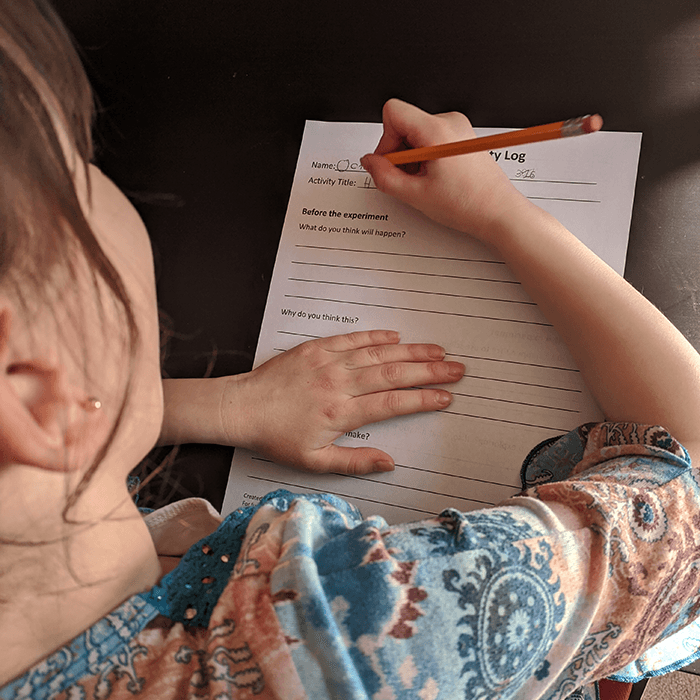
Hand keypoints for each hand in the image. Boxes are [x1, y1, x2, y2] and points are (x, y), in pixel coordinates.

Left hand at [220, 330, 463, 474]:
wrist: (240, 408)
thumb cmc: (275, 437)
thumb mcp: (314, 461)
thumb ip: (354, 462)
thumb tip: (389, 462)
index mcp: (341, 412)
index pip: (393, 403)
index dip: (423, 399)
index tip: (446, 397)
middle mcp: (339, 382)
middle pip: (394, 373)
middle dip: (430, 370)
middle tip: (456, 368)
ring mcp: (329, 361)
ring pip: (379, 353)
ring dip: (411, 351)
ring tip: (437, 350)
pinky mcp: (317, 347)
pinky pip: (353, 338)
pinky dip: (376, 336)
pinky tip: (396, 336)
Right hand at [360, 99, 529, 239]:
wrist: (498, 212)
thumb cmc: (468, 203)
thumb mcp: (415, 194)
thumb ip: (384, 176)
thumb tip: (369, 162)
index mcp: (436, 130)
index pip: (393, 112)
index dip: (385, 139)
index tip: (391, 162)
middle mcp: (448, 121)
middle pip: (403, 124)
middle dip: (399, 153)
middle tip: (409, 179)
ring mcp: (457, 128)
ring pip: (416, 134)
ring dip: (412, 159)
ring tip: (426, 182)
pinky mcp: (460, 137)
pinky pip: (430, 140)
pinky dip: (425, 159)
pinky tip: (434, 179)